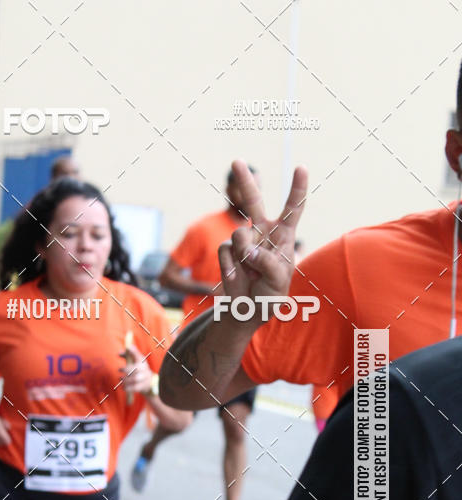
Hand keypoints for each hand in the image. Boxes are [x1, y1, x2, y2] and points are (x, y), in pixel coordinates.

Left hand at [119, 345, 152, 394]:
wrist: (149, 380)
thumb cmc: (139, 368)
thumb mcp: (135, 360)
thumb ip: (127, 355)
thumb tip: (119, 354)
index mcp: (142, 362)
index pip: (137, 355)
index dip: (131, 354)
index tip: (123, 355)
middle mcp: (144, 369)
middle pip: (136, 369)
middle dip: (127, 370)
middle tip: (120, 370)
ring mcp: (144, 378)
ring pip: (135, 379)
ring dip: (126, 379)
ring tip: (120, 379)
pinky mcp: (143, 386)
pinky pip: (135, 387)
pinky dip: (128, 388)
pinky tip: (123, 387)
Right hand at [219, 159, 307, 306]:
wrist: (246, 310)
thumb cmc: (270, 295)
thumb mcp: (278, 281)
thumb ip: (268, 263)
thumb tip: (249, 250)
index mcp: (283, 237)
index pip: (292, 209)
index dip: (297, 189)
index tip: (301, 168)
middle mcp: (263, 234)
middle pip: (254, 201)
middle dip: (245, 181)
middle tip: (236, 161)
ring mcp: (244, 242)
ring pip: (239, 235)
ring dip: (243, 256)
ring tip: (250, 274)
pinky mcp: (228, 252)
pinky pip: (226, 251)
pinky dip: (230, 266)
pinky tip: (235, 279)